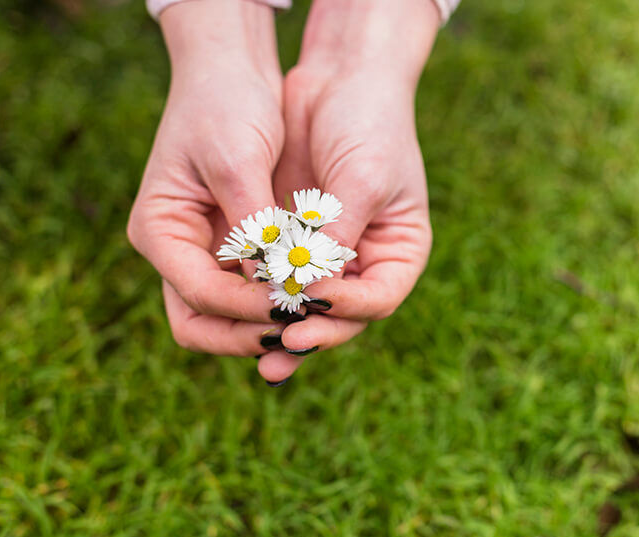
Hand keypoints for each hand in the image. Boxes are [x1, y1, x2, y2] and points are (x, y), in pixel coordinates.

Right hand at [128, 0, 288, 356]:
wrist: (232, 71)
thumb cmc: (228, 105)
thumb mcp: (239, 162)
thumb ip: (256, 225)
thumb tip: (280, 283)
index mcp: (159, 230)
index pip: (201, 294)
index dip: (250, 306)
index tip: (298, 303)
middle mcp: (174, 249)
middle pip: (201, 322)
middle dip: (248, 332)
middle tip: (301, 332)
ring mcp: (201, 251)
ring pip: (225, 315)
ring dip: (265, 323)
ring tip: (313, 320)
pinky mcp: (230, 246)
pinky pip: (249, 290)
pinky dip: (276, 299)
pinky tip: (313, 299)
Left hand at [257, 0, 439, 382]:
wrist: (342, 79)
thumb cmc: (369, 124)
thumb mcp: (362, 179)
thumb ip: (336, 235)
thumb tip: (305, 288)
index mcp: (399, 252)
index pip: (378, 299)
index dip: (347, 309)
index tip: (311, 302)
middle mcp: (366, 262)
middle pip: (342, 315)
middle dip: (312, 332)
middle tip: (281, 344)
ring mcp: (328, 255)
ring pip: (306, 305)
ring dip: (282, 327)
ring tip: (261, 355)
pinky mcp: (293, 242)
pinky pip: (276, 278)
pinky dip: (261, 295)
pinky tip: (239, 312)